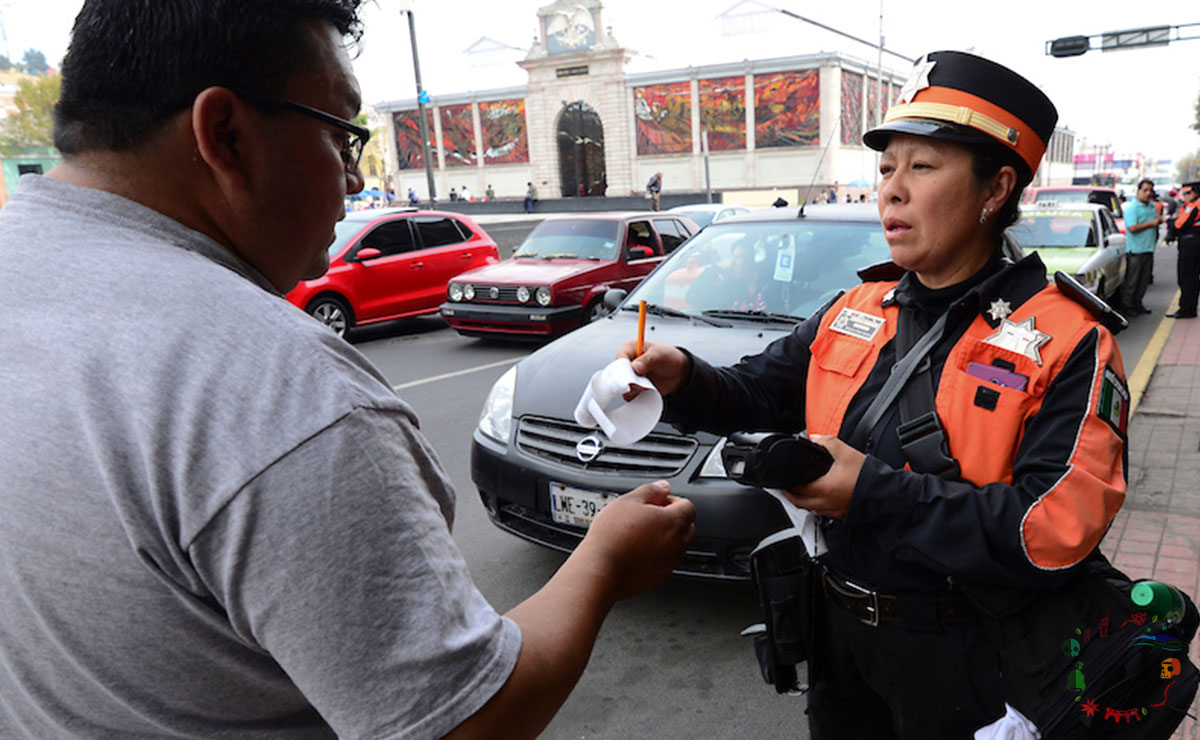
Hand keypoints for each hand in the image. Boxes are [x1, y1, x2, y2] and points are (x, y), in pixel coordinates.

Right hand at [576, 481, 695, 601]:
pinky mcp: (660, 577)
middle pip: (686, 526)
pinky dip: (657, 555)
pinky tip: (637, 551)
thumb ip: (651, 490)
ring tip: (639, 534)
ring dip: (666, 537)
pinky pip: (666, 561)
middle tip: (647, 517)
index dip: (671, 501)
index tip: (655, 502)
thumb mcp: (628, 501)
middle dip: (671, 519)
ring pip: (677, 545)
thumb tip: (663, 487)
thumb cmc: (612, 536)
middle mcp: (678, 544)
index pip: (688, 506)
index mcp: (673, 522)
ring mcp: (670, 563)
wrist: (601, 569)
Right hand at [616, 340, 691, 399]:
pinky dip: (638, 395)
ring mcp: (630, 377)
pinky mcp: (634, 389)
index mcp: (630, 349)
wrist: (678, 373)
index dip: (623, 367)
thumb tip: (634, 367)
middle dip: (629, 380)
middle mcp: (627, 363)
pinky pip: (629, 396)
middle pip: (618, 375)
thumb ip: (647, 360)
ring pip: (623, 387)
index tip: (632, 373)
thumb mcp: (659, 355)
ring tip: (648, 384)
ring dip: (635, 389)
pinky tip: (648, 389)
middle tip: (641, 381)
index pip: (619, 358)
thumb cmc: (668, 358)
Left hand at [783, 435, 864, 518]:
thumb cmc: (867, 477)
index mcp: (824, 488)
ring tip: (797, 491)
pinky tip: (817, 497)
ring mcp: (832, 511)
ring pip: (808, 508)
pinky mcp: (840, 515)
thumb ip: (827, 443)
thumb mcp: (846, 453)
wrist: (885, 494)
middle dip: (789, 493)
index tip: (782, 478)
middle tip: (785, 485)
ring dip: (800, 501)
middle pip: (798, 502)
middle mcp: (825, 503)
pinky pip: (819, 512)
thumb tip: (814, 438)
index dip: (786, 483)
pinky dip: (813, 505)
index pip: (796, 488)